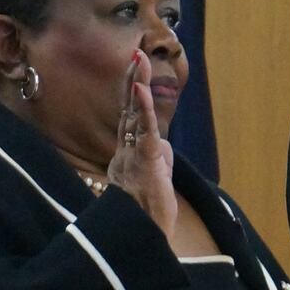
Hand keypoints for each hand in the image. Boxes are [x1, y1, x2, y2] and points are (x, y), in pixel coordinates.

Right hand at [107, 51, 177, 236]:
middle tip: (136, 53)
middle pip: (129, 109)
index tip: (135, 68)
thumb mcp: (156, 179)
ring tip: (139, 60)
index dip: (132, 93)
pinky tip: (141, 90)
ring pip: (135, 115)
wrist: (145, 237)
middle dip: (132, 80)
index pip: (131, 117)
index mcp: (129, 154)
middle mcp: (127, 150)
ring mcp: (134, 155)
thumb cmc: (150, 213)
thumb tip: (163, 145)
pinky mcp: (145, 161)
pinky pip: (145, 131)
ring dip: (137, 85)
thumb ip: (157, 158)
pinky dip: (144, 110)